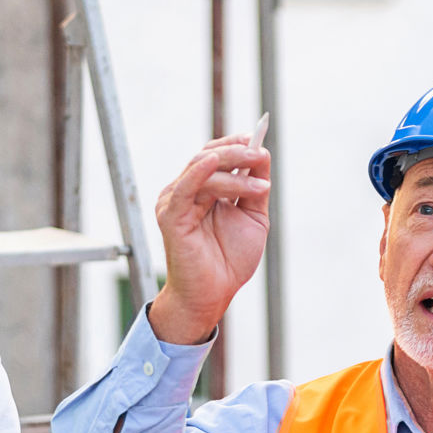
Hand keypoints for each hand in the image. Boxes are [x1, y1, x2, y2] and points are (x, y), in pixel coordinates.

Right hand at [149, 132, 271, 344]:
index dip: (235, 144)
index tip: (257, 138)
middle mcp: (186, 191)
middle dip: (237, 153)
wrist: (214, 294)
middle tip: (260, 155)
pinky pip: (185, 187)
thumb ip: (255, 187)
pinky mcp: (170, 216)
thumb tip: (262, 153)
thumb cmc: (229, 260)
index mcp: (202, 189)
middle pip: (208, 157)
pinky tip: (216, 161)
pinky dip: (200, 172)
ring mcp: (175, 201)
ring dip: (234, 171)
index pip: (215, 155)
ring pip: (203, 170)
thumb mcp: (253, 217)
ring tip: (260, 185)